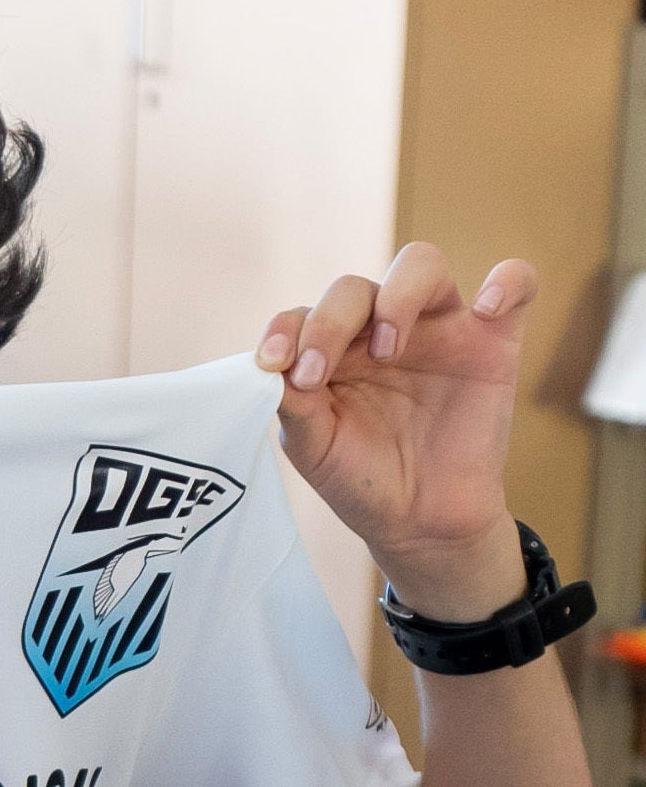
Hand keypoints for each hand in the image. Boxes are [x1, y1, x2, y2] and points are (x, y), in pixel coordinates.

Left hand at [256, 242, 536, 617]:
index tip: (272, 363)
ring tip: (387, 348)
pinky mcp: (493, 341)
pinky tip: (486, 309)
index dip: (284, 329)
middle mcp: (378, 329)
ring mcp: (437, 330)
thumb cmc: (361, 479)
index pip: (303, 314)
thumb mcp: (314, 446)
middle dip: (329, 322)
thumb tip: (270, 365)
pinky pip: (516, 283)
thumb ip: (293, 402)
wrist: (421, 521)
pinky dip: (507, 281)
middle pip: (353, 288)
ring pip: (421, 265)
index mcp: (331, 350)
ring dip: (398, 296)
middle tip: (319, 373)